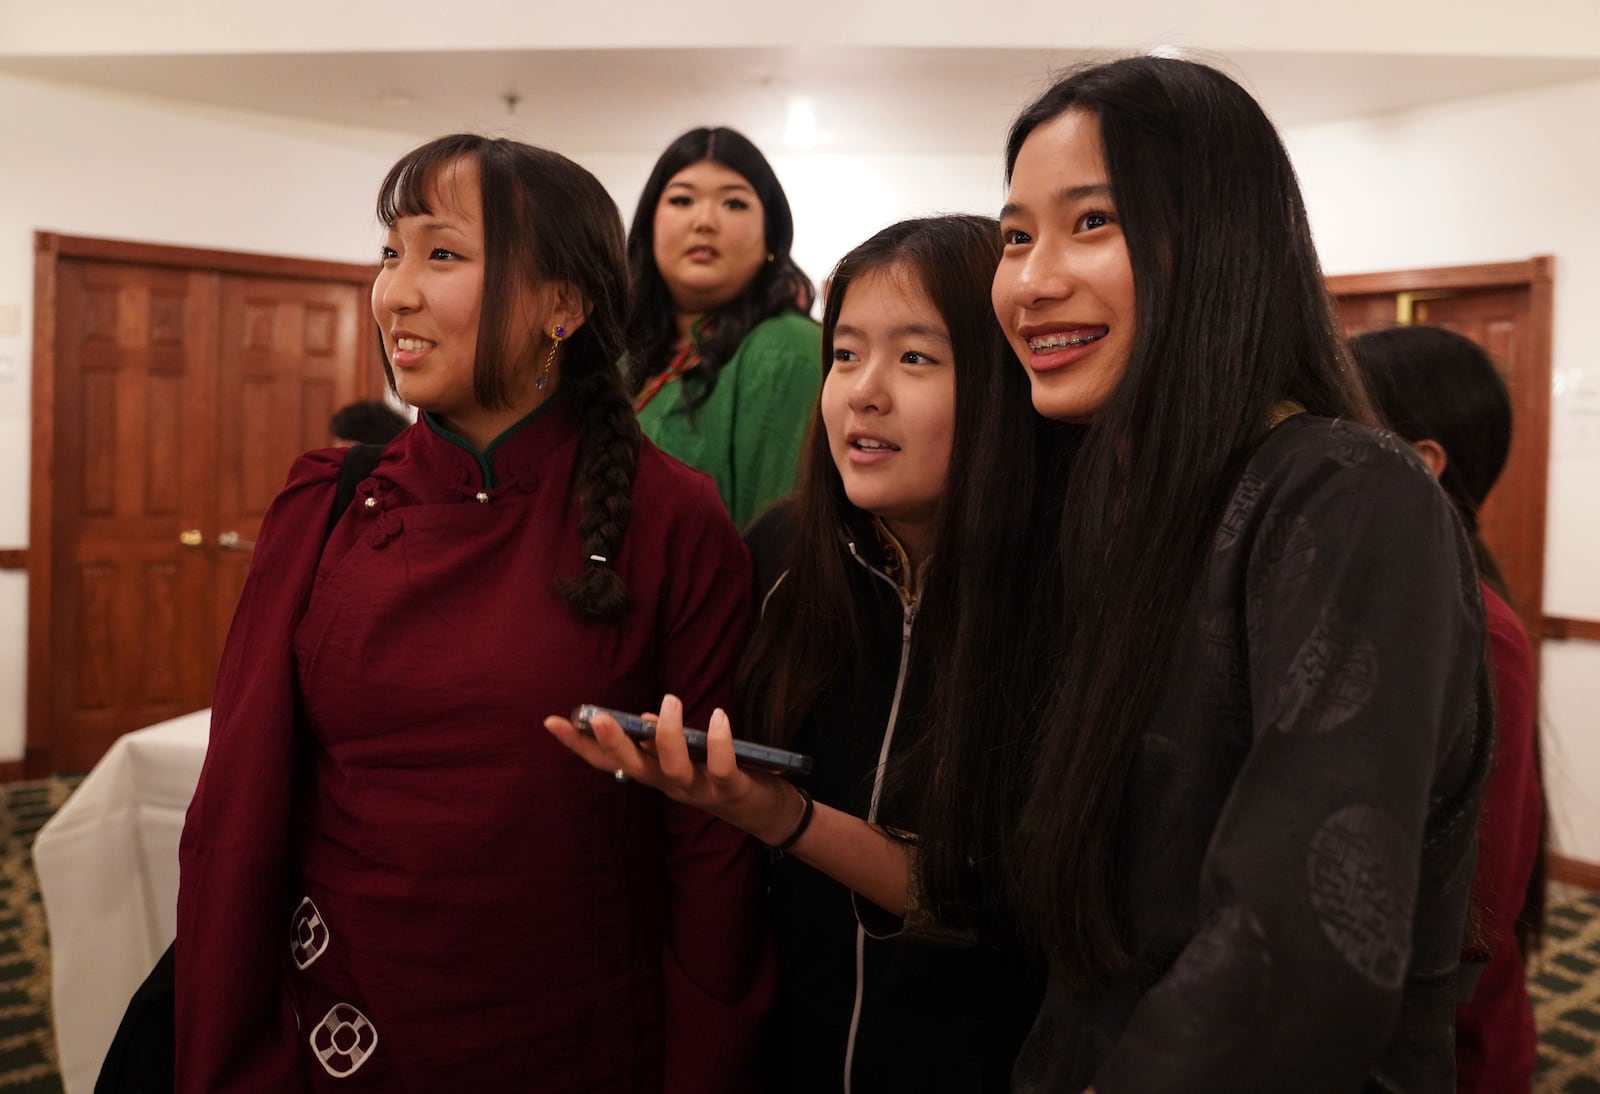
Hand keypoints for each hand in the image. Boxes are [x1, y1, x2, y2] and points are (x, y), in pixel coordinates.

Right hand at [544, 695, 805, 845]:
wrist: (765, 812)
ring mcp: (699, 789)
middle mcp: (670, 785)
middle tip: (597, 716)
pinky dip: (719, 741)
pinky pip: (721, 767)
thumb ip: (662, 740)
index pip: (608, 762)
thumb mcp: (686, 757)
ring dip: (668, 734)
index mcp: (655, 774)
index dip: (579, 745)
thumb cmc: (721, 775)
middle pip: (633, 767)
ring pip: (674, 767)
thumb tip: (643, 717)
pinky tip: (717, 717)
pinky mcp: (731, 789)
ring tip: (669, 701)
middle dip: (613, 743)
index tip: (552, 721)